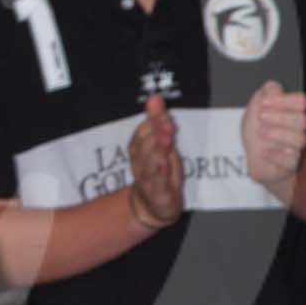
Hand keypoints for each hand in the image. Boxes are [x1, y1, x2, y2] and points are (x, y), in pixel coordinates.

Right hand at [128, 93, 182, 227]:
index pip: (142, 131)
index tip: (160, 110)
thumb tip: (155, 98)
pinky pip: (157, 181)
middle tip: (166, 123)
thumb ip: (157, 122)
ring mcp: (147, 179)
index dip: (152, 121)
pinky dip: (159, 171)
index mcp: (138, 149)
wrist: (153, 207)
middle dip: (156, 133)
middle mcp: (139, 163)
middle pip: (144, 146)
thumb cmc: (159, 172)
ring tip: (166, 139)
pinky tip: (163, 162)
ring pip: (149, 162)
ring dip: (157, 150)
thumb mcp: (161, 144)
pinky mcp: (158, 193)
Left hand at [243, 79, 305, 191]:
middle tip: (261, 116)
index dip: (286, 100)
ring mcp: (297, 148)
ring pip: (301, 139)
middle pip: (304, 120)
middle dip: (282, 116)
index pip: (302, 101)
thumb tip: (272, 86)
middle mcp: (299, 129)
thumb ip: (263, 97)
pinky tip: (264, 152)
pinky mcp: (291, 166)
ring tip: (261, 132)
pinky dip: (276, 156)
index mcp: (293, 112)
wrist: (252, 158)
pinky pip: (292, 161)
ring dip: (279, 134)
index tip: (264, 102)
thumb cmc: (257, 132)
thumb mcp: (254, 111)